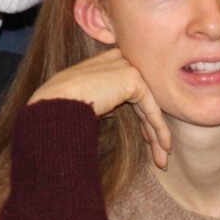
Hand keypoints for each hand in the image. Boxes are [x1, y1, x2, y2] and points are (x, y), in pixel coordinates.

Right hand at [28, 48, 171, 167]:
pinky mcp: (132, 78)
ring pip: (149, 106)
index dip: (142, 118)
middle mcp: (119, 60)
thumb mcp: (89, 100)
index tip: (146, 140)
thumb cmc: (62, 105)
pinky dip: (158, 129)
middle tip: (160, 153)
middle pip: (143, 100)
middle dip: (151, 130)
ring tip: (162, 160)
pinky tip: (163, 147)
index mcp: (106, 62)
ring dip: (156, 135)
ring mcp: (126, 67)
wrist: (55, 103)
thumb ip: (106, 100)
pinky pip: (151, 109)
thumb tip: (117, 110)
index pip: (132, 91)